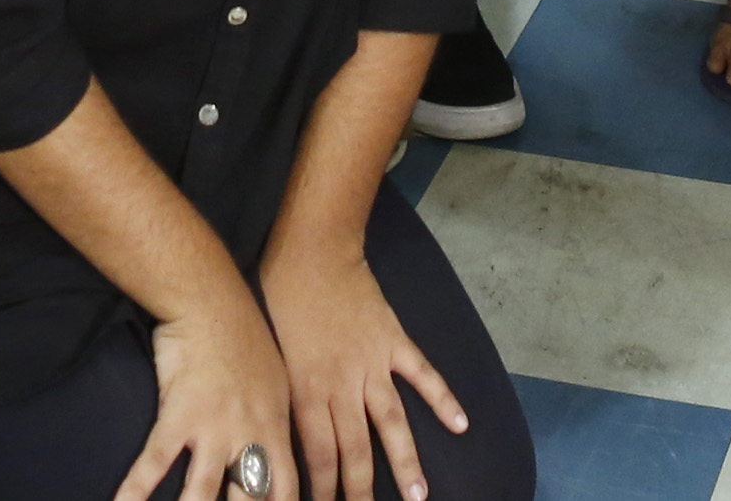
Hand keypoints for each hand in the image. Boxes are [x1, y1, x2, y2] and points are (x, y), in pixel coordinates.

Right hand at [117, 295, 295, 500]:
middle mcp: (249, 436)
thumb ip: (273, 419)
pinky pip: (155, 463)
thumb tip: (273, 446)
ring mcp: (214, 429)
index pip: (286, 492)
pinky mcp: (178, 416)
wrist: (210, 299)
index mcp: (275, 428)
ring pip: (203, 494)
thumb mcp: (275, 379)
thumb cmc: (243, 335)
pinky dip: (136, 490)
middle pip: (249, 500)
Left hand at [261, 242, 470, 500]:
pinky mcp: (393, 341)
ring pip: (391, 424)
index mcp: (306, 391)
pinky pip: (422, 375)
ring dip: (405, 463)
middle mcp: (342, 385)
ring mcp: (372, 364)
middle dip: (360, 490)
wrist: (311, 253)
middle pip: (355, 450)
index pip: (318, 456)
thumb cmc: (278, 301)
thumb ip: (285, 397)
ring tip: (418, 497)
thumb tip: (284, 436)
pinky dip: (442, 400)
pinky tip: (460, 425)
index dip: (324, 489)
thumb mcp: (271, 357)